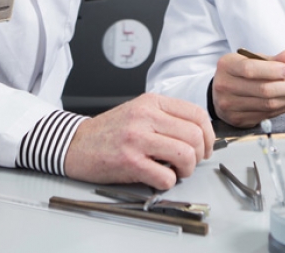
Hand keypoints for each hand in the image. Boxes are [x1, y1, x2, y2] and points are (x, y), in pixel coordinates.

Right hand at [63, 93, 213, 189]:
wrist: (76, 143)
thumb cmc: (110, 131)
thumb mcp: (140, 111)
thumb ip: (167, 117)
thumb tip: (199, 134)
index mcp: (152, 102)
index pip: (196, 114)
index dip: (208, 134)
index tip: (206, 147)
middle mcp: (146, 116)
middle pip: (194, 135)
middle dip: (199, 154)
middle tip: (190, 162)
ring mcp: (137, 138)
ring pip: (185, 154)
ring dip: (187, 169)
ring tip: (177, 171)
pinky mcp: (129, 161)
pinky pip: (165, 176)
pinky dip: (168, 182)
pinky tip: (159, 178)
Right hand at [212, 49, 284, 127]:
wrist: (220, 92)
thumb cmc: (238, 73)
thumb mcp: (251, 59)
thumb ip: (271, 59)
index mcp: (227, 66)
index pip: (249, 69)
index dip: (272, 70)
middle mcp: (225, 86)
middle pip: (262, 90)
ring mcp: (230, 105)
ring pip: (267, 105)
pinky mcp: (238, 119)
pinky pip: (267, 114)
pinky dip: (284, 108)